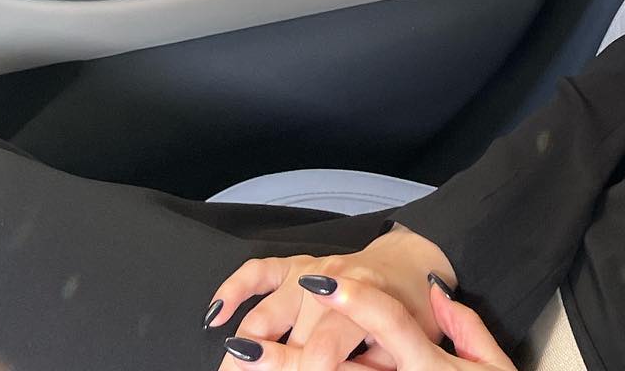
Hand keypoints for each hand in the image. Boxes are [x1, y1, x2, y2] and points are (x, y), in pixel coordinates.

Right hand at [206, 225, 457, 370]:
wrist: (410, 264)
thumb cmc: (409, 309)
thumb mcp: (406, 341)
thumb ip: (375, 364)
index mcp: (364, 300)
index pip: (323, 347)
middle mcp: (330, 280)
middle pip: (289, 338)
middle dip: (273, 366)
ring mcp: (307, 271)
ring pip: (264, 314)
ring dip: (244, 348)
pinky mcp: (292, 266)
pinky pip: (256, 272)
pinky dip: (232, 291)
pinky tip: (215, 317)